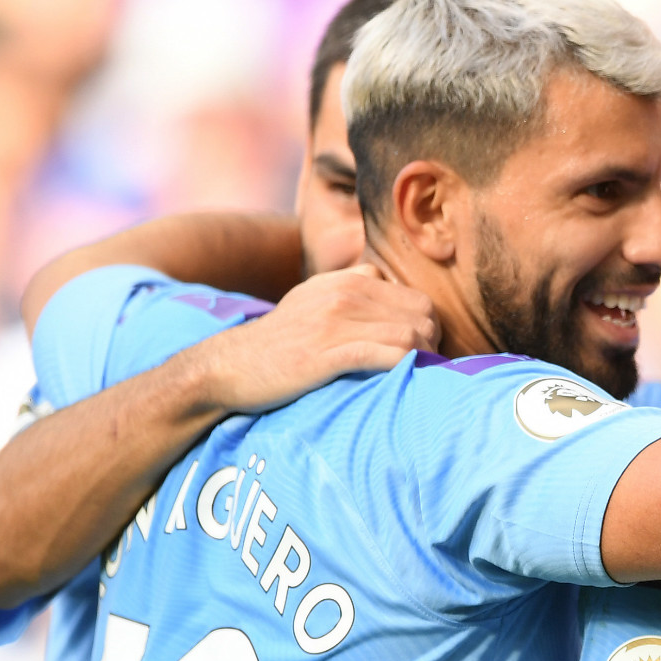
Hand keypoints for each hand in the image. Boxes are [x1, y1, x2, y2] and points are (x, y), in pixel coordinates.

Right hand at [187, 264, 438, 413]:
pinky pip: (387, 356)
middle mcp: (343, 295)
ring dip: (423, 358)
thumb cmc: (280, 340)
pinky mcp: (326, 354)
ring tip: (417, 376)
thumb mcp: (313, 299)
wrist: (228, 366)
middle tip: (425, 366)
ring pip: (410, 335)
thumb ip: (350, 286)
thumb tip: (384, 281)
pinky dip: (405, 367)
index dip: (428, 326)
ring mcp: (334, 324)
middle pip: (422, 314)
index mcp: (346, 281)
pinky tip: (403, 379)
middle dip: (432, 342)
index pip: (417, 298)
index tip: (423, 350)